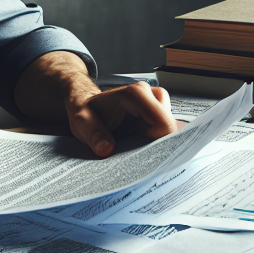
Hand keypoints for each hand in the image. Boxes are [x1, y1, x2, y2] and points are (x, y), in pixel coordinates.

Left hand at [13, 52, 176, 158]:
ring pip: (170, 129)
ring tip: (136, 150)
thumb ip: (94, 136)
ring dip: (156, 143)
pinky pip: (166, 128)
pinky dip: (156, 140)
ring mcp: (156, 102)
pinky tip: (140, 146)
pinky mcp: (158, 111)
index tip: (144, 158)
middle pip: (170, 128)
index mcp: (136, 94)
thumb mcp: (82, 124)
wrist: (87, 105)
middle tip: (138, 157)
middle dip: (158, 145)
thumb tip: (106, 150)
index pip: (164, 123)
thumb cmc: (86, 113)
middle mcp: (150, 94)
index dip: (159, 144)